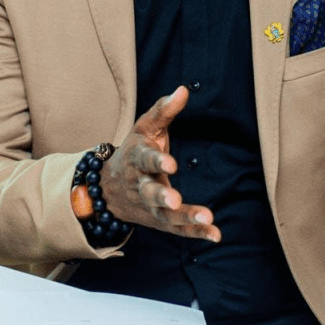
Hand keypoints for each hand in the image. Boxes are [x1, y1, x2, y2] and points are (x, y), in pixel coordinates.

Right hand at [99, 86, 220, 241]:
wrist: (109, 188)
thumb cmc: (134, 151)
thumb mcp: (145, 127)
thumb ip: (164, 110)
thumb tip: (183, 90)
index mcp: (137, 159)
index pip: (145, 160)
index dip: (157, 162)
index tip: (171, 164)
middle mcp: (142, 186)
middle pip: (150, 193)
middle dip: (162, 197)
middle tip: (175, 201)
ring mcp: (150, 207)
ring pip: (166, 215)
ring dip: (185, 218)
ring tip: (207, 219)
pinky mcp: (161, 221)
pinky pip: (178, 230)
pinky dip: (195, 234)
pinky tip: (215, 234)